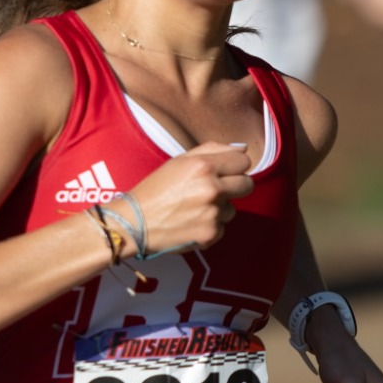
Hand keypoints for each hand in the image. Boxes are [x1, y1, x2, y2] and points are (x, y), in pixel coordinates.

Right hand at [119, 143, 253, 255]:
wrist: (135, 223)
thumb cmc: (155, 189)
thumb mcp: (179, 161)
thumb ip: (213, 150)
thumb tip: (243, 148)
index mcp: (203, 166)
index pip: (244, 162)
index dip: (235, 167)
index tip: (225, 172)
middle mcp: (211, 189)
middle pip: (247, 185)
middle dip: (235, 186)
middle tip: (214, 190)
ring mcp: (212, 213)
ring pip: (233, 209)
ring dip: (219, 208)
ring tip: (194, 208)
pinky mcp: (210, 234)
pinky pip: (222, 228)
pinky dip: (210, 226)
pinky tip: (191, 222)